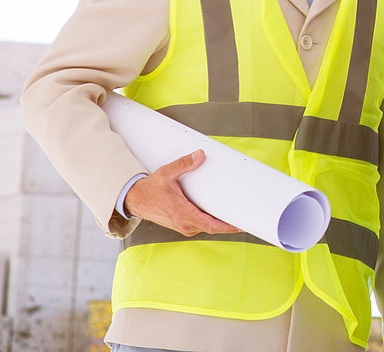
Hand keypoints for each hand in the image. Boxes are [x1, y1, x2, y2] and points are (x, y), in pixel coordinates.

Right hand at [124, 150, 238, 235]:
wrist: (135, 200)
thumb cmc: (150, 190)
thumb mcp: (166, 174)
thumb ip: (183, 164)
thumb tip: (199, 155)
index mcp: (183, 214)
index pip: (211, 225)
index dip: (228, 227)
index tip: (241, 224)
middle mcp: (185, 224)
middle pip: (213, 227)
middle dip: (229, 224)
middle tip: (247, 216)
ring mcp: (184, 226)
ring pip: (208, 227)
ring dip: (221, 223)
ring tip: (237, 214)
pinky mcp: (183, 224)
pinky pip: (201, 225)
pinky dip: (212, 221)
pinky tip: (220, 215)